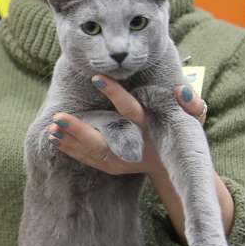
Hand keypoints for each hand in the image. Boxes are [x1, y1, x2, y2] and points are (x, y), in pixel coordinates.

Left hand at [47, 77, 207, 176]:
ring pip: (90, 151)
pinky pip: (86, 158)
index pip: (130, 109)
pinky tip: (54, 139)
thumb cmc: (182, 134)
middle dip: (78, 130)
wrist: (175, 167)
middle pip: (102, 139)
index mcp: (148, 128)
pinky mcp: (111, 166)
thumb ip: (192, 104)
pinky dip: (70, 149)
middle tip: (57, 117)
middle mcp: (131, 145)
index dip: (114, 93)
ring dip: (69, 139)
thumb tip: (182, 90)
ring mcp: (119, 160)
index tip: (96, 78)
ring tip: (51, 127)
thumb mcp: (193, 120)